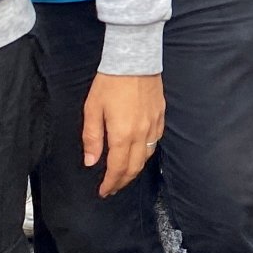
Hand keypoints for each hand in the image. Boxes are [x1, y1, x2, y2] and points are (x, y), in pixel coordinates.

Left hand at [82, 73, 164, 197]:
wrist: (134, 60)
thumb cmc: (109, 83)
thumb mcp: (92, 109)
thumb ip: (92, 138)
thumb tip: (91, 162)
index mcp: (123, 134)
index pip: (118, 168)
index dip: (110, 183)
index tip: (103, 191)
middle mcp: (142, 133)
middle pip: (135, 167)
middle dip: (123, 181)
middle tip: (112, 188)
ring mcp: (154, 125)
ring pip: (147, 156)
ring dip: (135, 169)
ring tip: (124, 174)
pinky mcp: (161, 116)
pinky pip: (156, 141)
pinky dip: (146, 153)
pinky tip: (139, 152)